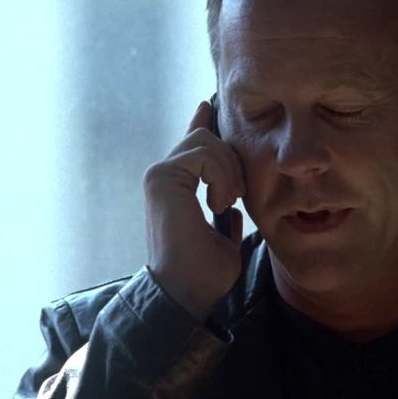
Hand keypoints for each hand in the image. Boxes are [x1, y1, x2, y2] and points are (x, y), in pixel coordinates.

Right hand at [144, 101, 245, 320]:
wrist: (185, 292)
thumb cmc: (203, 274)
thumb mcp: (224, 240)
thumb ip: (225, 218)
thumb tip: (235, 212)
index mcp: (175, 186)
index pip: (192, 143)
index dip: (204, 122)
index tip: (211, 106)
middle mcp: (164, 175)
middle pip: (206, 136)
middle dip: (232, 160)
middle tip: (237, 196)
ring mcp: (160, 174)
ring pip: (206, 140)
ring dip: (229, 170)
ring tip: (227, 202)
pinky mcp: (163, 177)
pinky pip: (204, 153)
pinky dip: (222, 176)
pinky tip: (220, 203)